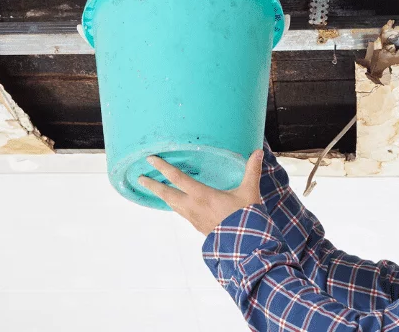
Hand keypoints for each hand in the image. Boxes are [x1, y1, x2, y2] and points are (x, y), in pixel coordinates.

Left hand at [138, 150, 263, 234]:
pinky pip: (181, 213)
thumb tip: (258, 152)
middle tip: (140, 178)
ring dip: (162, 196)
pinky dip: (174, 205)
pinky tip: (177, 204)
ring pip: (172, 205)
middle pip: (167, 194)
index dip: (163, 167)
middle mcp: (193, 206)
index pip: (177, 178)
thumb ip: (252, 171)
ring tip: (154, 189)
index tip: (151, 159)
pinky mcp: (197, 226)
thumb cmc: (245, 218)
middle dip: (152, 185)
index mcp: (202, 195)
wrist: (244, 246)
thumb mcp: (249, 192)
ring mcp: (193, 218)